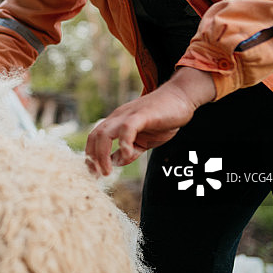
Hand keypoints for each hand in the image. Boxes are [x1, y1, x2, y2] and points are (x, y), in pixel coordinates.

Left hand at [85, 67, 214, 175]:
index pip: (95, 138)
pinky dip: (123, 141)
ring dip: (102, 154)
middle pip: (95, 136)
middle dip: (93, 158)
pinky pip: (127, 128)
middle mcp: (118, 118)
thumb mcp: (144, 140)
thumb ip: (131, 151)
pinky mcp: (142, 115)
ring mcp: (128, 115)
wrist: (180, 97)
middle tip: (98, 176)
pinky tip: (126, 154)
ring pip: (104, 132)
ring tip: (107, 171)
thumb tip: (118, 162)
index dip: (91, 156)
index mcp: (116, 123)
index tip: (94, 174)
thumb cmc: (163, 118)